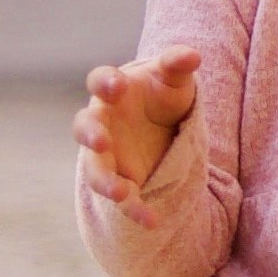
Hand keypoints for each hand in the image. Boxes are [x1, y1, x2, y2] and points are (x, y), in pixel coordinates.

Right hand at [74, 47, 202, 228]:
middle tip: (100, 142)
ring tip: (120, 192)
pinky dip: (135, 210)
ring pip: (96, 170)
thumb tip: (192, 55)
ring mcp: (107, 154)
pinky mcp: (121, 179)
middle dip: (90, 135)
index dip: (105, 82)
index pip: (99, 80)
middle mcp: (102, 122)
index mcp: (112, 91)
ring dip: (104, 181)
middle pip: (85, 127)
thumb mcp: (174, 79)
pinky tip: (151, 221)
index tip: (117, 87)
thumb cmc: (162, 94)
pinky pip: (124, 198)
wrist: (162, 124)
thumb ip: (178, 65)